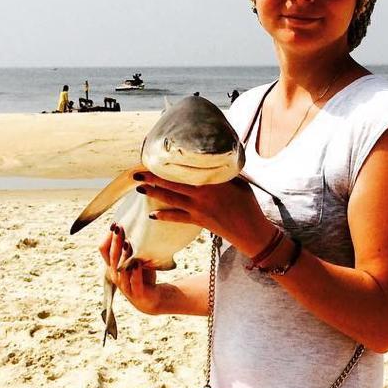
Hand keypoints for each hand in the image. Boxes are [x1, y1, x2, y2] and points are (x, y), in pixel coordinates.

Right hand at [98, 223, 169, 315]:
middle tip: (120, 227)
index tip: (115, 224)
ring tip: (128, 242)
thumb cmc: (141, 275)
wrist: (152, 298)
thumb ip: (132, 246)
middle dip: (116, 241)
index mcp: (113, 266)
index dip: (107, 237)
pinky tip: (137, 263)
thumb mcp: (135, 258)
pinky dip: (135, 272)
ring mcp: (125, 285)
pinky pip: (134, 281)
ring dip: (124, 255)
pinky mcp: (136, 293)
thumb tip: (135, 222)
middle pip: (112, 256)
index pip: (103, 249)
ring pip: (121, 269)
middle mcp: (115, 275)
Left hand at [133, 173, 274, 256]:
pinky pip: (178, 218)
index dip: (172, 163)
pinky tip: (152, 214)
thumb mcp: (240, 183)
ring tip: (139, 188)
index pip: (189, 169)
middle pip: (174, 182)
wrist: (251, 231)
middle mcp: (203, 193)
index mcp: (214, 180)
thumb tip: (216, 161)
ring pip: (172, 198)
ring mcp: (200, 208)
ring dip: (154, 193)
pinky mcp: (199, 221)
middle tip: (137, 171)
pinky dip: (164, 216)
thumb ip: (225, 173)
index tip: (159, 155)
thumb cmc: (249, 205)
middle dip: (154, 176)